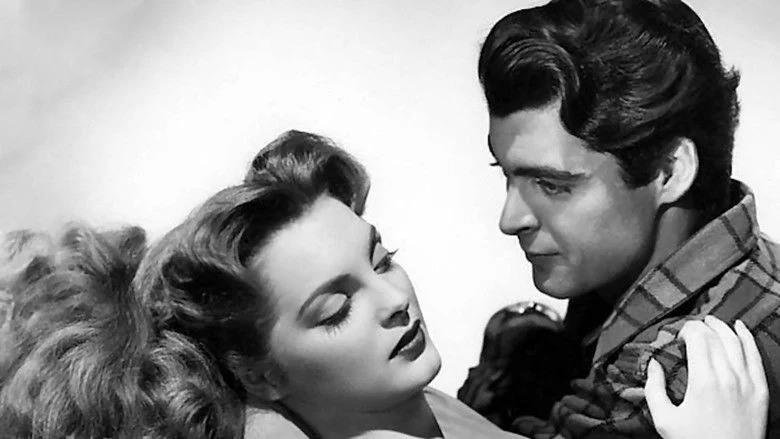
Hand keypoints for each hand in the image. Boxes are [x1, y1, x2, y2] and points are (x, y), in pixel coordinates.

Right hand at [644, 316, 767, 438]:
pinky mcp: (761, 390)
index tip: (679, 336)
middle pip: (716, 337)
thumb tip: (653, 364)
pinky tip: (740, 328)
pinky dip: (748, 338)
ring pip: (736, 341)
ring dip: (722, 327)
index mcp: (703, 381)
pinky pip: (756, 355)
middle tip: (691, 330)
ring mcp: (748, 382)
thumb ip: (654, 389)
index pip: (698, 338)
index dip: (687, 329)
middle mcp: (728, 376)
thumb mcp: (665, 420)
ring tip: (711, 322)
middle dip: (701, 327)